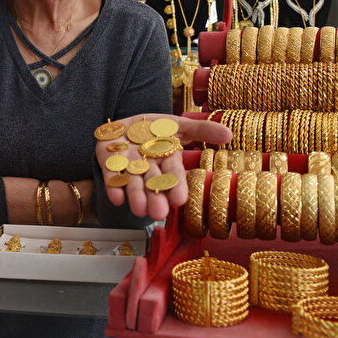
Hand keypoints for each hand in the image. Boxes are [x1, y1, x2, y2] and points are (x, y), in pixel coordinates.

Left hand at [96, 113, 231, 219]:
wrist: (125, 124)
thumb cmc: (155, 129)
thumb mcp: (179, 125)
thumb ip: (202, 130)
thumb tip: (230, 133)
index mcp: (166, 159)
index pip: (173, 173)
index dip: (176, 185)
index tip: (180, 200)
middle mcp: (147, 165)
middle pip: (152, 183)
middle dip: (155, 198)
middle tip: (158, 213)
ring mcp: (127, 164)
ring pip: (132, 182)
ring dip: (135, 196)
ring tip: (138, 210)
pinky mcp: (108, 160)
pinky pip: (110, 174)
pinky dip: (112, 185)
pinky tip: (116, 198)